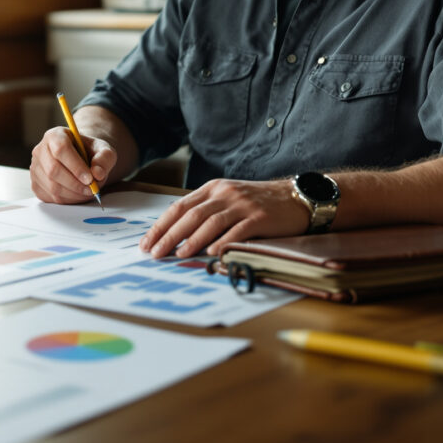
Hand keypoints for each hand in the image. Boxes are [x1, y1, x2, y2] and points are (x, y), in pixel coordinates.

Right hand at [30, 126, 115, 204]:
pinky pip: (50, 197)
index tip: (90, 178)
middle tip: (92, 189)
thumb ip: (105, 158)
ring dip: (73, 194)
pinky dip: (67, 200)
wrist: (80, 159)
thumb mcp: (103, 149)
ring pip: (51, 186)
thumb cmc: (90, 152)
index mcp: (55, 135)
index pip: (61, 149)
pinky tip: (78, 195)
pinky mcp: (36, 184)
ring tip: (88, 192)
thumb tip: (98, 173)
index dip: (76, 166)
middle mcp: (40, 150)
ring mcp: (35, 168)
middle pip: (53, 170)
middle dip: (75, 184)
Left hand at [139, 178, 307, 258]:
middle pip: (190, 215)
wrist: (296, 197)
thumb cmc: (258, 202)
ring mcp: (242, 205)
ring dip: (192, 240)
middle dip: (169, 235)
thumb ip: (206, 211)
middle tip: (154, 253)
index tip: (146, 242)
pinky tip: (212, 253)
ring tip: (178, 254)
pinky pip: (237, 231)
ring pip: (210, 222)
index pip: (179, 207)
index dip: (161, 225)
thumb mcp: (228, 198)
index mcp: (212, 188)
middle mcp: (224, 193)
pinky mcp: (259, 218)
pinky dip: (222, 242)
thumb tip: (177, 235)